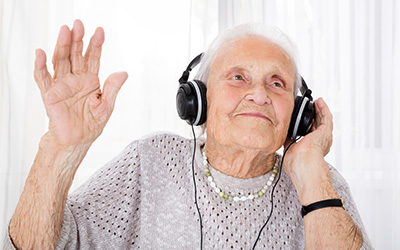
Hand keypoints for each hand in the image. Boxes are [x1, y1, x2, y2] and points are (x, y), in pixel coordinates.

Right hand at [34, 20, 127, 147]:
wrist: (77, 141)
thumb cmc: (91, 124)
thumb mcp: (106, 106)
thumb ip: (112, 89)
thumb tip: (123, 72)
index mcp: (91, 80)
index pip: (93, 58)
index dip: (96, 44)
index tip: (100, 31)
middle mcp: (75, 79)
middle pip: (75, 55)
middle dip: (78, 39)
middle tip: (79, 24)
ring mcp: (62, 85)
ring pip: (61, 61)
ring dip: (62, 46)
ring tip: (65, 31)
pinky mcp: (50, 94)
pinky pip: (43, 78)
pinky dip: (41, 66)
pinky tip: (41, 54)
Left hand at [283, 98, 334, 202]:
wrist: (303, 165)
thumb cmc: (296, 165)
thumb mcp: (289, 149)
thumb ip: (288, 141)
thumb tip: (283, 135)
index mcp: (311, 147)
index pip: (310, 132)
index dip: (308, 122)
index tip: (303, 115)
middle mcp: (320, 142)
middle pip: (318, 124)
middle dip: (314, 114)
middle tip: (311, 105)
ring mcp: (324, 137)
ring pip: (323, 119)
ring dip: (320, 109)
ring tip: (316, 101)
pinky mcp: (325, 132)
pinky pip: (326, 117)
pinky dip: (323, 108)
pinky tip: (319, 101)